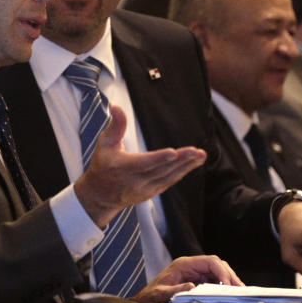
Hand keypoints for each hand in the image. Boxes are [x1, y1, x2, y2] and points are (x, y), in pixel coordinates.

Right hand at [73, 106, 206, 226]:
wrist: (100, 195)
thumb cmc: (103, 165)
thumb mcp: (105, 144)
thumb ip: (115, 126)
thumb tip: (116, 107)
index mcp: (123, 167)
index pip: (143, 163)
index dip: (159, 158)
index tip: (174, 152)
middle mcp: (135, 181)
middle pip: (161, 170)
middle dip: (180, 160)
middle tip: (197, 151)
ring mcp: (144, 189)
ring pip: (168, 177)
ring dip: (186, 166)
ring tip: (201, 155)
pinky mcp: (151, 193)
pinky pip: (169, 182)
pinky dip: (181, 173)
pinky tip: (193, 164)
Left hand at [130, 255, 242, 302]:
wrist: (147, 299)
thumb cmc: (152, 295)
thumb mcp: (161, 293)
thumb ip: (175, 290)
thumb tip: (192, 287)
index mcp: (183, 264)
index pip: (209, 261)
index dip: (221, 271)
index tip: (227, 284)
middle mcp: (191, 266)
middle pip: (217, 264)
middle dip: (229, 275)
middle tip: (239, 288)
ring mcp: (195, 272)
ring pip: (218, 271)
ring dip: (229, 280)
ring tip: (239, 290)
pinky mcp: (198, 280)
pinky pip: (214, 279)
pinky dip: (223, 285)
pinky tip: (230, 292)